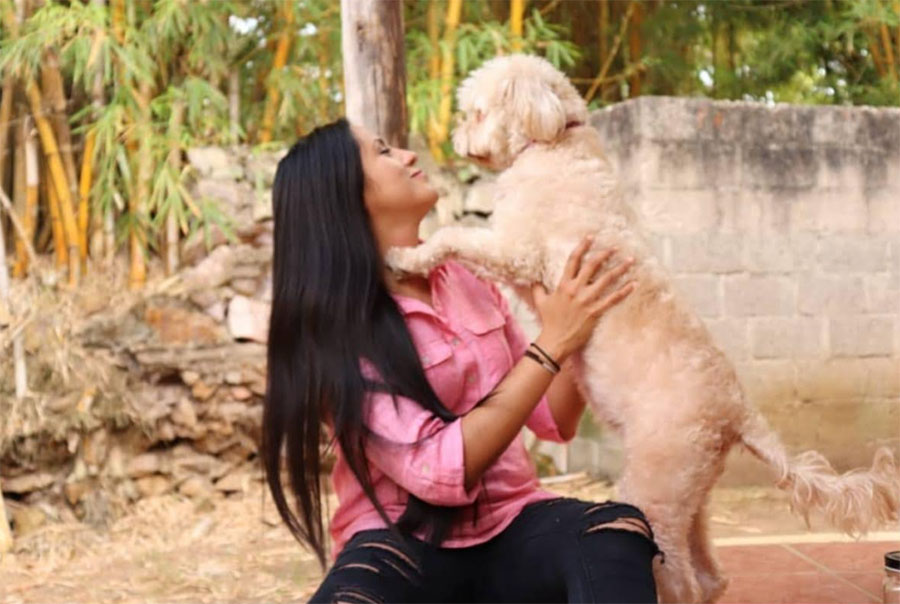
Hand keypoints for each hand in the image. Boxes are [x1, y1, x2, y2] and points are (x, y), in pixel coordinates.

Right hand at [532, 235, 635, 362]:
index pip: (574, 260)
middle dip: (605, 254)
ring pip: (607, 279)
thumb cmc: (548, 321)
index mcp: (564, 284)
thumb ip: (538, 288)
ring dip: (620, 269)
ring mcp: (587, 300)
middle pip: (593, 266)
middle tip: (615, 247)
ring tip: (630, 260)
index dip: (582, 246)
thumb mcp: (540, 301)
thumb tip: (533, 279)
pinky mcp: (595, 311)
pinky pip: (613, 299)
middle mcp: (576, 289)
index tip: (591, 237)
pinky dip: (625, 291)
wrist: (555, 340)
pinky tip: (634, 284)